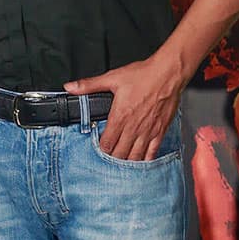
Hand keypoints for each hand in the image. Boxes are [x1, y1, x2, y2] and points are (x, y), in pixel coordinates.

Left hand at [65, 55, 182, 160]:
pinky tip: (141, 163)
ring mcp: (148, 131)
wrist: (167, 74)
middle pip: (120, 153)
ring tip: (121, 165)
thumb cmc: (142, 75)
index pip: (106, 143)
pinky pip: (152, 152)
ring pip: (135, 156)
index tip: (97, 149)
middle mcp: (133, 127)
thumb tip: (71, 87)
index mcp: (120, 116)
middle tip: (108, 159)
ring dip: (127, 162)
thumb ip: (89, 85)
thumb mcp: (112, 78)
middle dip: (112, 158)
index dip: (100, 149)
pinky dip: (145, 160)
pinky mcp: (160, 131)